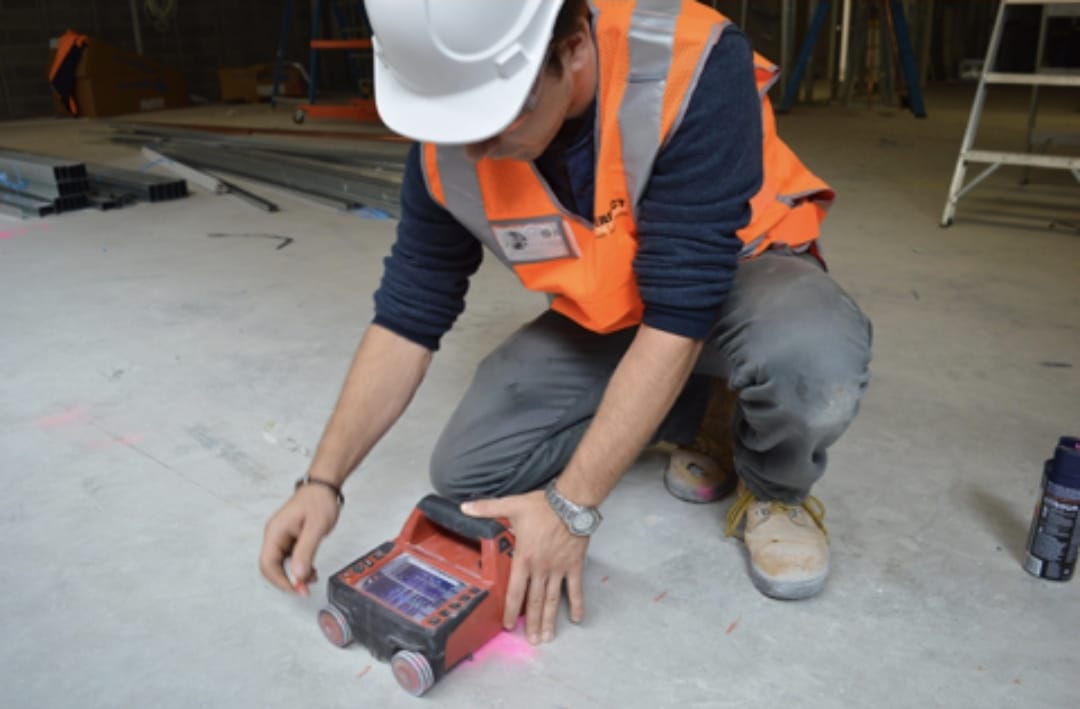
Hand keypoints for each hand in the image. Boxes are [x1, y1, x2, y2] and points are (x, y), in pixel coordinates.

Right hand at [259, 482, 340, 595]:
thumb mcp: (315, 527)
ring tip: (313, 578)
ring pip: (282, 565)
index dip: (280, 580)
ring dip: (296, 575)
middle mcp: (275, 536)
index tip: (297, 588)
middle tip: (304, 589)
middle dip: (288, 580)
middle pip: (272, 567)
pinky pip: (291, 559)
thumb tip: (297, 575)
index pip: (268, 564)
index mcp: (275, 532)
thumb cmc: (318, 501)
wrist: (324, 487)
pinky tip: (311, 570)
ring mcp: (282, 538)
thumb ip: (305, 551)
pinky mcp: (291, 539)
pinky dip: (300, 567)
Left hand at [461, 490, 587, 644]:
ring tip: (547, 637)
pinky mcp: (574, 566)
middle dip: (532, 623)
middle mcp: (541, 569)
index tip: (509, 625)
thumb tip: (464, 506)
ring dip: (549, 620)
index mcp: (524, 558)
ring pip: (552, 600)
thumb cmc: (541, 506)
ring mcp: (558, 569)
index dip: (511, 610)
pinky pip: (575, 589)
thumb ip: (487, 508)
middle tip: (532, 641)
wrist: (571, 503)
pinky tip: (576, 619)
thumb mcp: (511, 505)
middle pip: (535, 601)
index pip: (515, 590)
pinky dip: (576, 604)